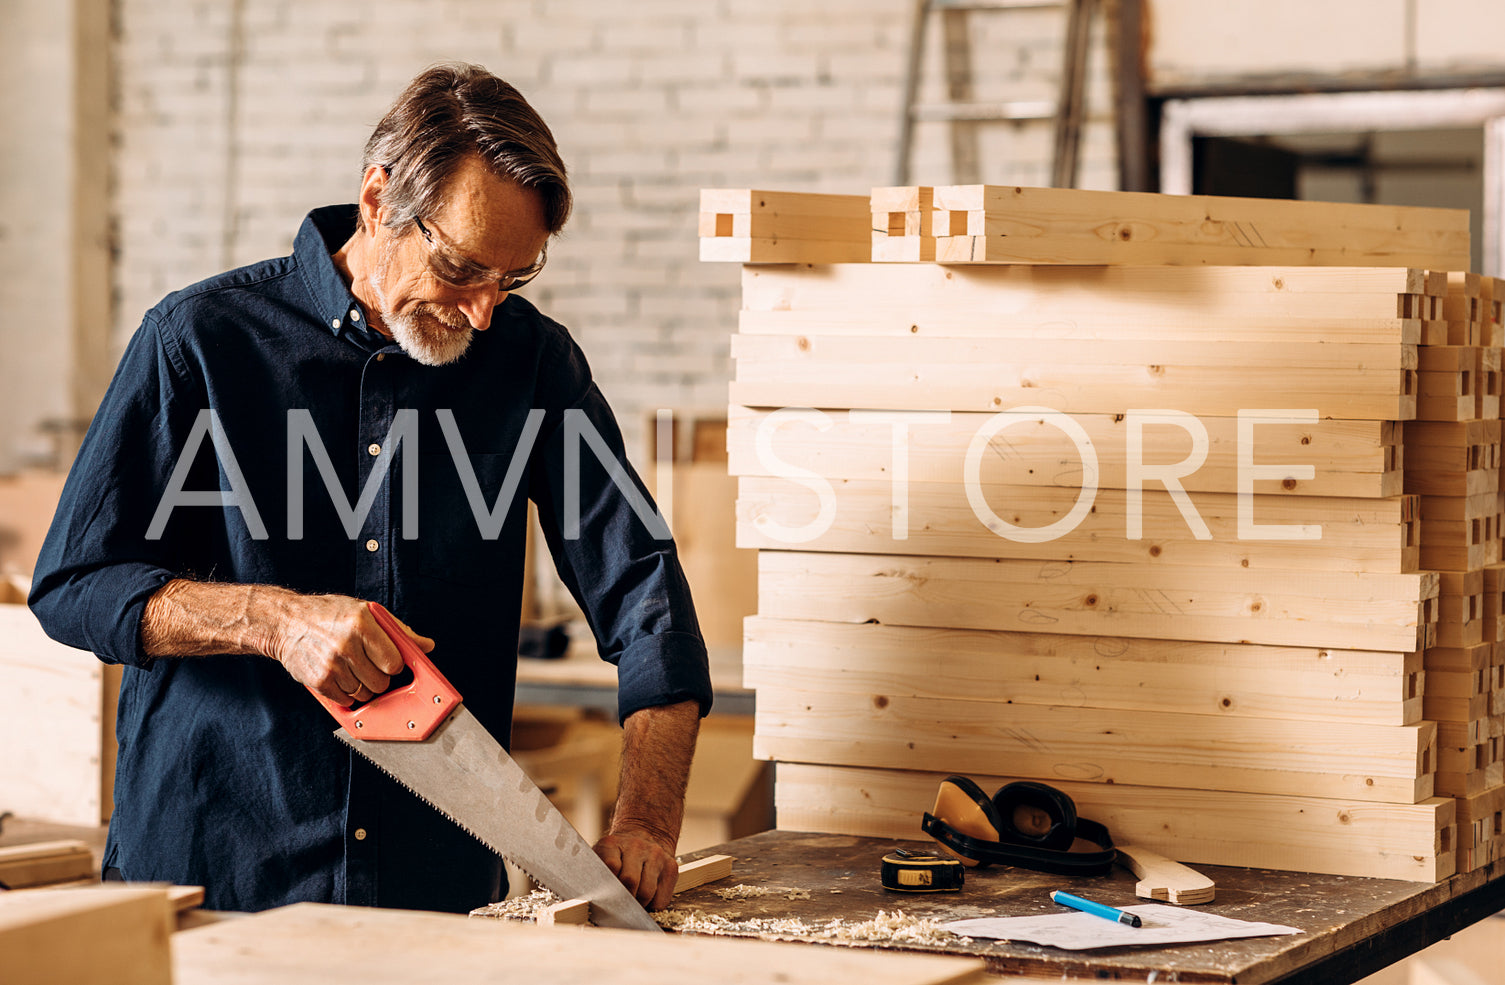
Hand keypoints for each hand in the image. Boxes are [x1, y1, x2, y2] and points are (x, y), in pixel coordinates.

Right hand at [268, 594, 433, 706]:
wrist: (286, 622)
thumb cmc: (328, 614)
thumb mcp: (366, 611)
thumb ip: (398, 630)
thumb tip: (426, 646)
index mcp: (362, 624)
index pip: (394, 662)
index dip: (394, 665)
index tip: (388, 661)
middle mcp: (346, 645)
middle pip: (381, 682)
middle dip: (379, 677)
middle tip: (369, 665)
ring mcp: (331, 665)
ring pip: (365, 694)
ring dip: (363, 686)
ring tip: (352, 669)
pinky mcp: (319, 681)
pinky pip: (346, 700)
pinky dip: (347, 694)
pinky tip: (341, 677)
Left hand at [593, 824, 678, 910]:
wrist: (645, 834)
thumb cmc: (617, 854)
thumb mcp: (600, 856)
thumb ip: (593, 874)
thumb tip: (588, 899)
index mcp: (612, 843)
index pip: (611, 866)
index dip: (608, 887)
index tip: (605, 899)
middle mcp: (636, 846)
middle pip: (629, 881)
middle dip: (622, 900)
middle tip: (618, 907)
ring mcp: (656, 855)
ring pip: (646, 893)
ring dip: (637, 905)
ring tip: (631, 903)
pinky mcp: (671, 867)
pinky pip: (661, 899)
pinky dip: (652, 906)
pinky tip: (645, 900)